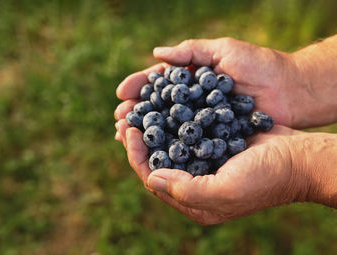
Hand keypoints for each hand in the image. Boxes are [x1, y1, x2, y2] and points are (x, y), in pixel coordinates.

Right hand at [115, 37, 324, 129]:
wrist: (291, 90)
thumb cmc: (259, 65)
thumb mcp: (224, 50)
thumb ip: (191, 51)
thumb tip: (156, 53)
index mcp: (192, 79)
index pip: (158, 84)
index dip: (138, 88)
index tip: (121, 94)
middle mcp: (193, 102)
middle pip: (157, 108)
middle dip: (136, 113)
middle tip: (118, 119)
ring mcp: (201, 121)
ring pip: (167, 127)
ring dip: (146, 132)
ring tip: (126, 135)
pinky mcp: (213, 139)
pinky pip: (186, 144)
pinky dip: (168, 148)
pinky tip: (153, 152)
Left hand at [120, 125, 315, 224]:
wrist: (298, 158)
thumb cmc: (266, 178)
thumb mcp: (226, 191)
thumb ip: (186, 190)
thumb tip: (150, 179)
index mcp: (194, 201)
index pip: (153, 180)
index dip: (136, 156)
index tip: (129, 131)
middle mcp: (195, 184)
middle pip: (156, 162)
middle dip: (139, 142)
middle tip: (124, 119)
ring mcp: (203, 164)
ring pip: (168, 147)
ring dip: (152, 129)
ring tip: (138, 110)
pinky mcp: (212, 145)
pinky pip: (185, 134)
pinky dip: (173, 121)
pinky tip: (164, 105)